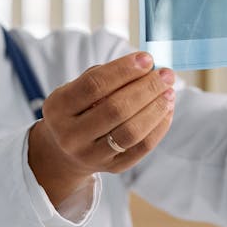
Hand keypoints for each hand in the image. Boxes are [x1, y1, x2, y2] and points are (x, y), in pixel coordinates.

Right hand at [28, 53, 175, 207]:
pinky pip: (142, 148)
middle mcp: (71, 135)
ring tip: (169, 92)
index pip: (94, 85)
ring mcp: (91, 156)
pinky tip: (167, 110)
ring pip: (131, 132)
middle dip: (146, 88)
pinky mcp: (113, 168)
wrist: (63, 152)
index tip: (146, 59)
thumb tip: (145, 66)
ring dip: (156, 109)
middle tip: (165, 74)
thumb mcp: (76, 89)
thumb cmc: (77, 109)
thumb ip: (105, 76)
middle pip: (116, 109)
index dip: (123, 70)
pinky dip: (159, 127)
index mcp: (58, 108)